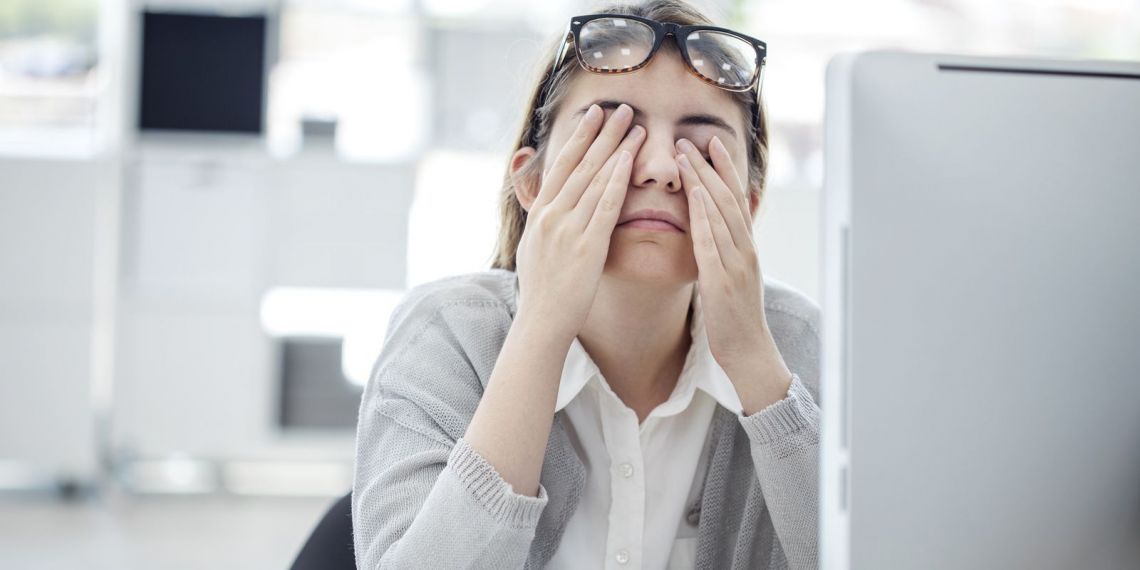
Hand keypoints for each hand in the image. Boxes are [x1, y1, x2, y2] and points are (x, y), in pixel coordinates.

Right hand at [515, 103, 645, 342]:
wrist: (542, 321)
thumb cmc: (543, 290)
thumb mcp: (534, 248)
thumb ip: (543, 221)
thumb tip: (543, 202)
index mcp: (540, 214)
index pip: (561, 166)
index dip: (579, 138)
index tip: (593, 116)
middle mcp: (551, 215)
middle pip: (579, 164)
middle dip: (600, 133)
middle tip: (618, 107)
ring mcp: (568, 229)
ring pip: (594, 178)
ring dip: (615, 148)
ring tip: (633, 124)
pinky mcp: (586, 245)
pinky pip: (605, 206)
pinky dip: (617, 179)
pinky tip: (630, 160)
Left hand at [675, 136, 792, 412]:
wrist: (749, 354)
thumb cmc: (735, 318)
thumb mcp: (732, 276)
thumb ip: (725, 250)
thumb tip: (713, 227)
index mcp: (745, 247)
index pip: (735, 198)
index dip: (723, 168)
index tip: (710, 141)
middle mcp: (745, 249)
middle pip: (728, 198)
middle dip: (711, 165)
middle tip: (691, 137)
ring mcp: (736, 264)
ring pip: (721, 214)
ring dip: (703, 182)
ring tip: (686, 157)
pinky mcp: (723, 281)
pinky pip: (713, 244)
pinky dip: (704, 219)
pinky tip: (692, 199)